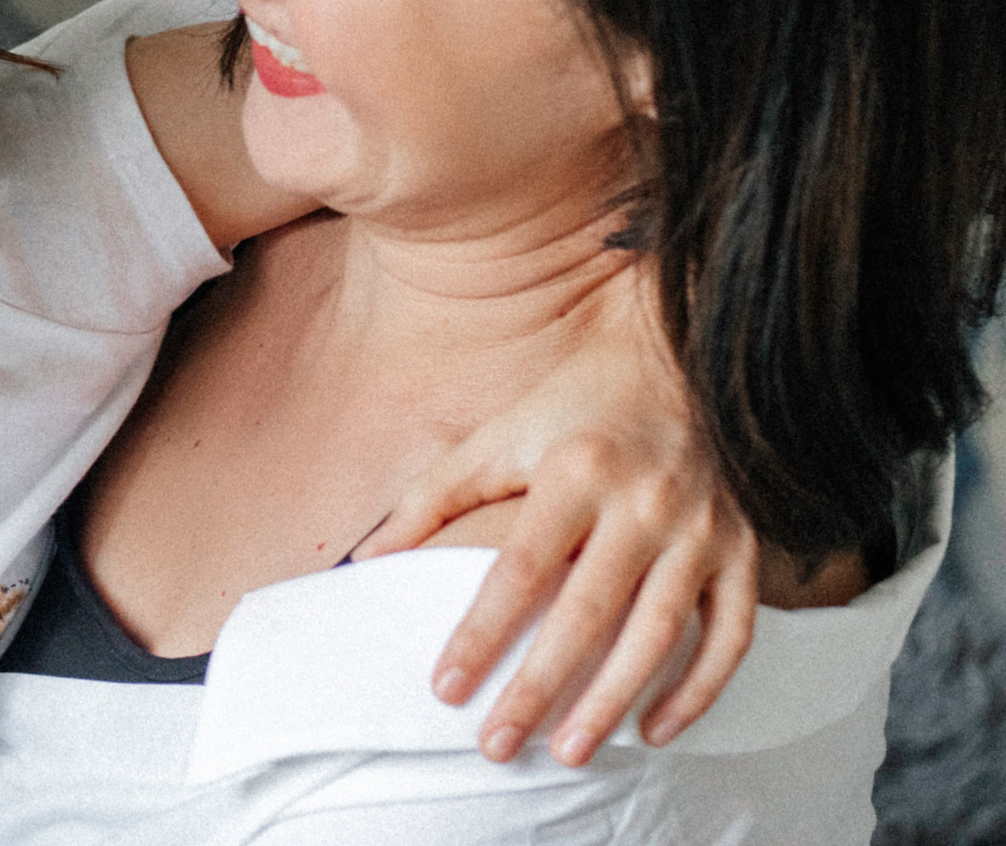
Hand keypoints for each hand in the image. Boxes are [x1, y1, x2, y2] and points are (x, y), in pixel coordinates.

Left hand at [355, 311, 759, 765]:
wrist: (690, 361)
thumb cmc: (577, 408)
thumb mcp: (501, 435)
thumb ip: (434, 496)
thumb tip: (369, 558)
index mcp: (576, 469)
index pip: (518, 567)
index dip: (481, 632)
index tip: (445, 688)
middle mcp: (644, 502)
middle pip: (587, 613)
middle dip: (540, 687)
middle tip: (497, 746)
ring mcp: (702, 530)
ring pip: (659, 634)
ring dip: (612, 700)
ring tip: (568, 752)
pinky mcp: (744, 552)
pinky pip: (730, 636)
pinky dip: (698, 691)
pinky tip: (654, 729)